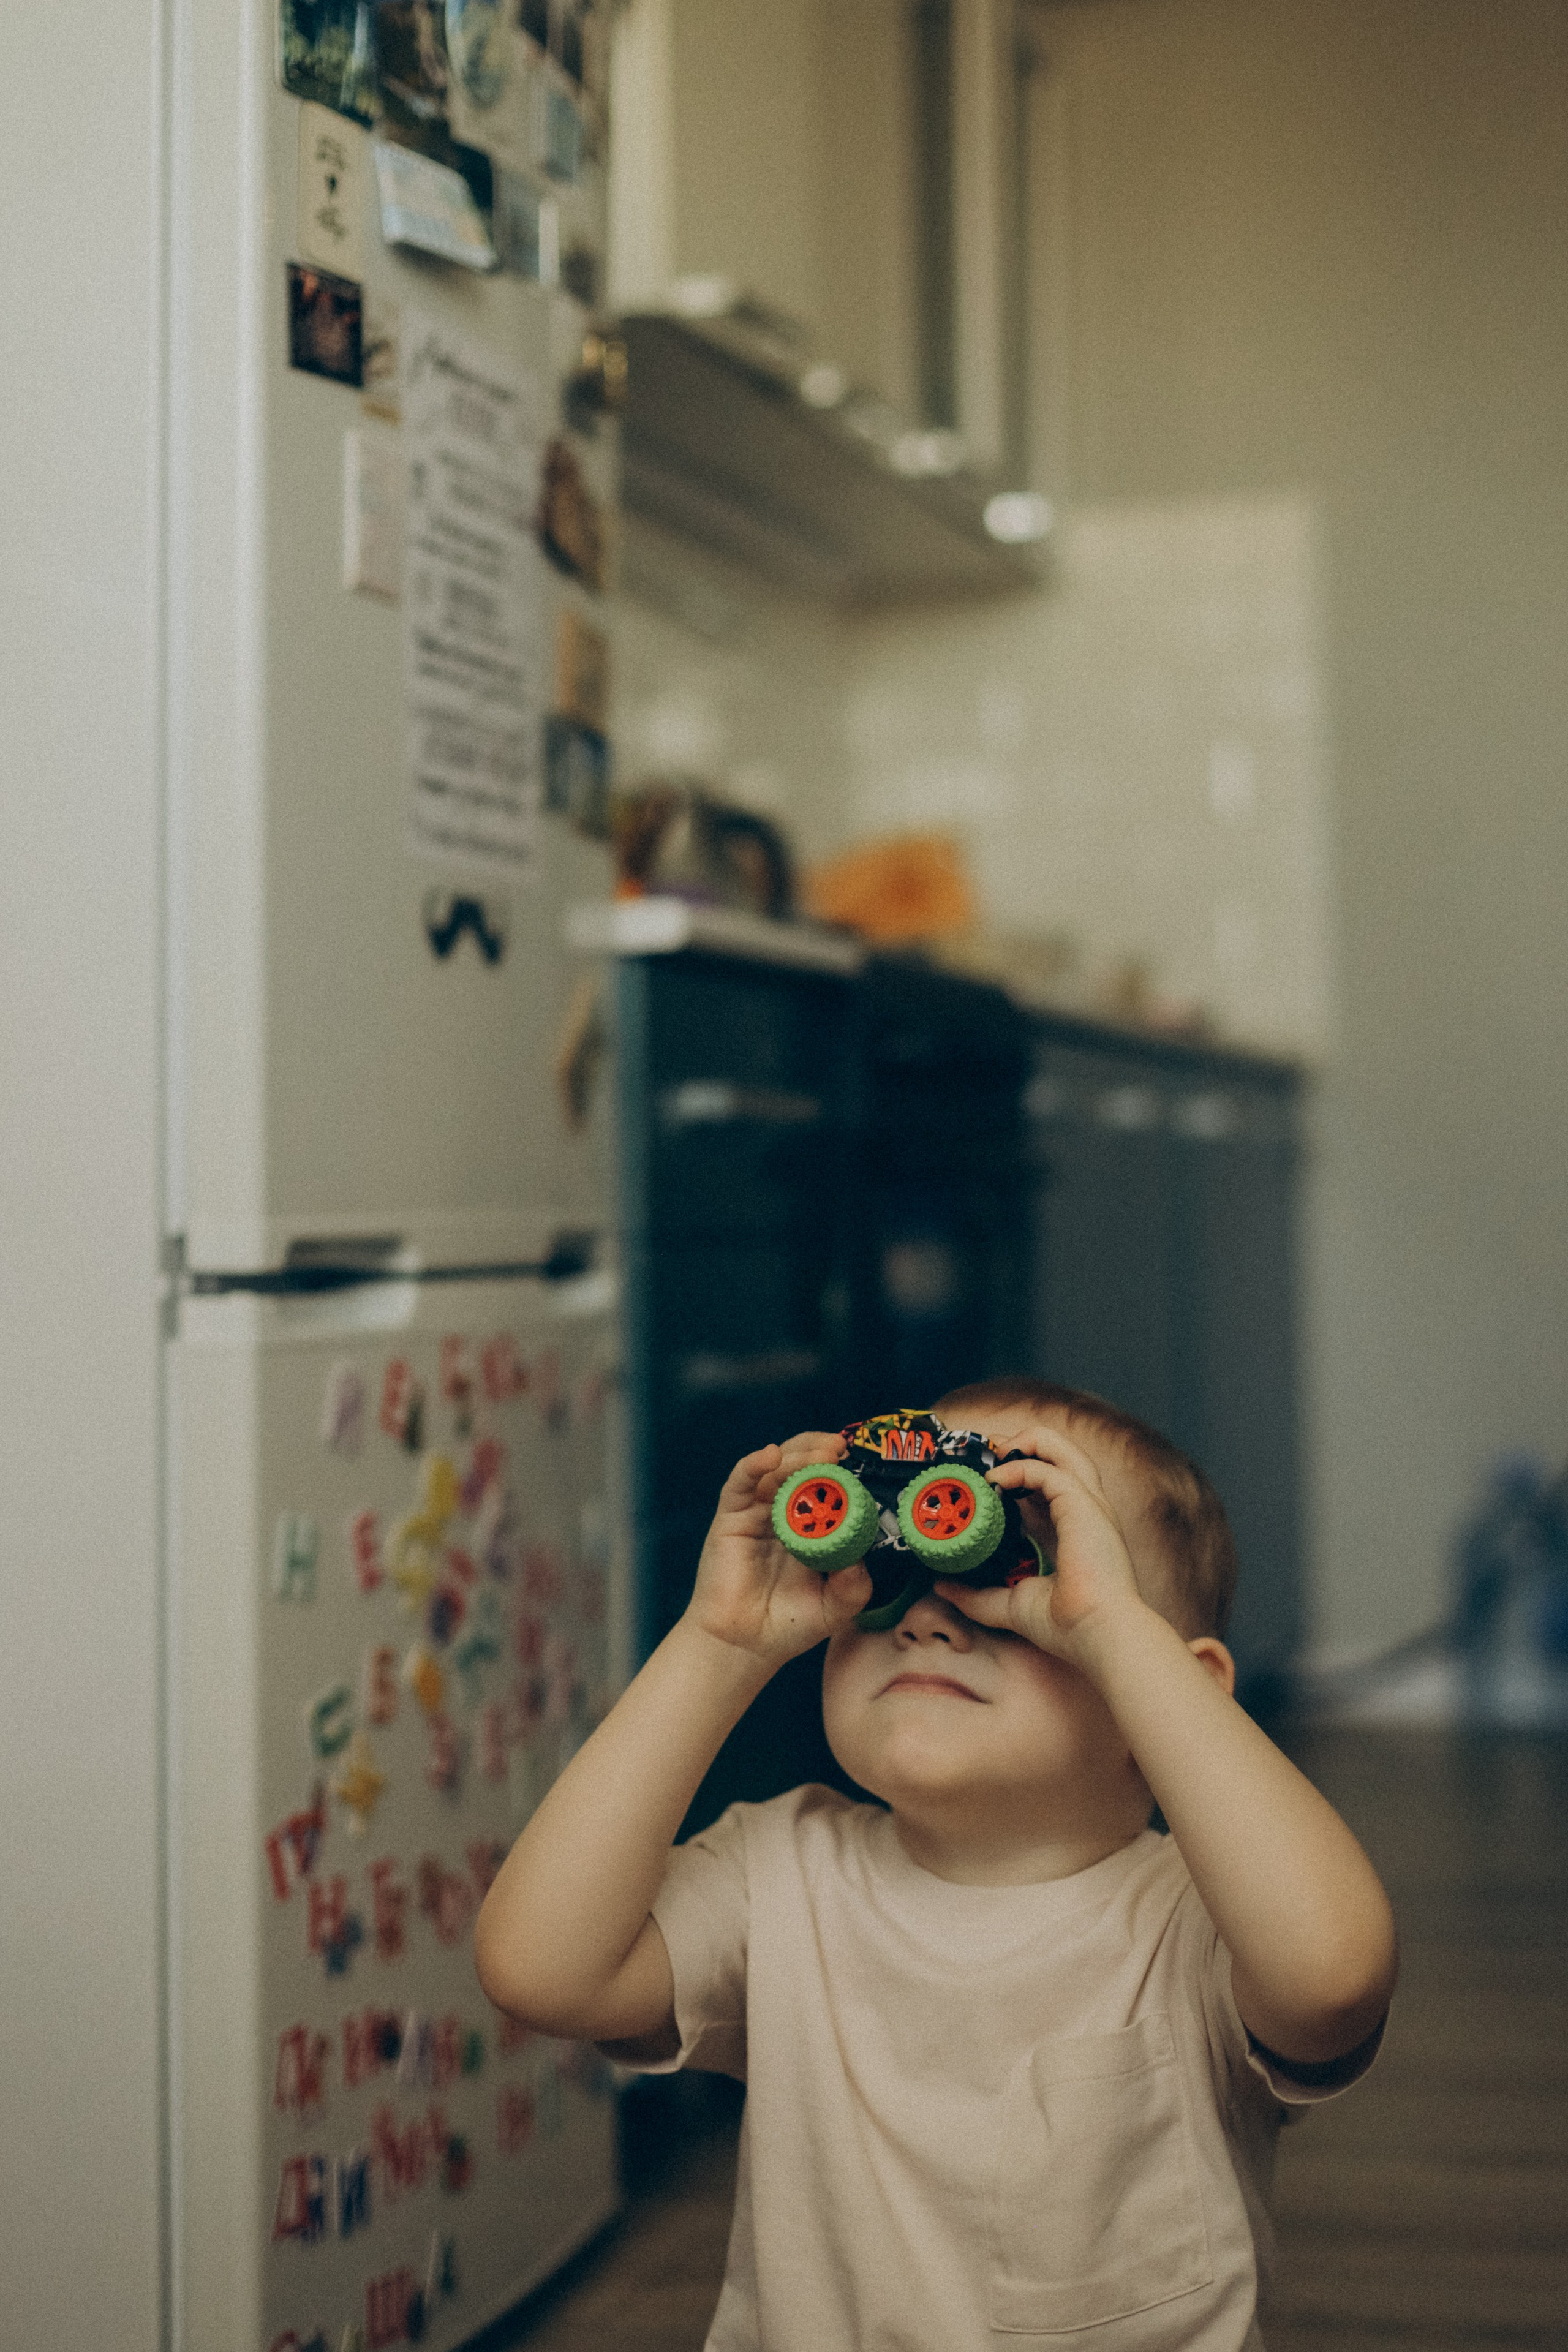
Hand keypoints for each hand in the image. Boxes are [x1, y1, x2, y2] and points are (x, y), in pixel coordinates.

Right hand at [685, 1434, 872, 1668]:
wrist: (743, 1647)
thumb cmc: (787, 1625)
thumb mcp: (835, 1608)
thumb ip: (854, 1586)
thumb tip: (860, 1557)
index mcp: (812, 1528)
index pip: (829, 1485)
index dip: (844, 1469)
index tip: (865, 1458)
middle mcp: (785, 1514)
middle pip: (802, 1467)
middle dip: (822, 1452)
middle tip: (842, 1448)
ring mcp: (757, 1513)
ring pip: (777, 1469)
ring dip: (799, 1455)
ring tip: (823, 1453)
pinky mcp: (731, 1517)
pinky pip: (740, 1482)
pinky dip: (755, 1463)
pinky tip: (771, 1455)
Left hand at [934, 1422, 1146, 1672]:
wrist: (1096, 1632)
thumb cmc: (1067, 1625)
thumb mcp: (1011, 1603)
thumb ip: (976, 1595)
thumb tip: (942, 1585)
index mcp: (1075, 1533)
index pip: (1049, 1488)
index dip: (1019, 1474)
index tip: (987, 1476)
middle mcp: (1085, 1513)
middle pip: (1061, 1457)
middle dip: (1023, 1445)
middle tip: (988, 1448)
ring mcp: (1089, 1506)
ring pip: (1063, 1449)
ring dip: (1027, 1441)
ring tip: (994, 1448)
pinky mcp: (1084, 1504)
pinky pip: (1049, 1469)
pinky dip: (1019, 1466)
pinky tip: (995, 1479)